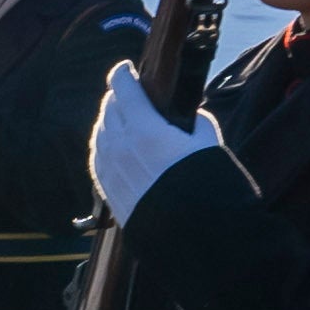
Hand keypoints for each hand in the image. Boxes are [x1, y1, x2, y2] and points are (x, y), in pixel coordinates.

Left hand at [86, 70, 213, 218]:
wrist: (199, 241)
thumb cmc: (211, 190)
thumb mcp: (210, 147)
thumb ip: (198, 125)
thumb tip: (192, 118)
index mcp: (146, 129)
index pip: (123, 89)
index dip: (123, 73)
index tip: (126, 68)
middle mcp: (121, 148)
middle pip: (109, 110)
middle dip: (117, 97)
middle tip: (126, 94)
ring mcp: (112, 172)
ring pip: (99, 135)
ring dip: (108, 121)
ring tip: (118, 118)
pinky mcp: (110, 194)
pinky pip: (98, 161)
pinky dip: (102, 147)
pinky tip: (110, 147)